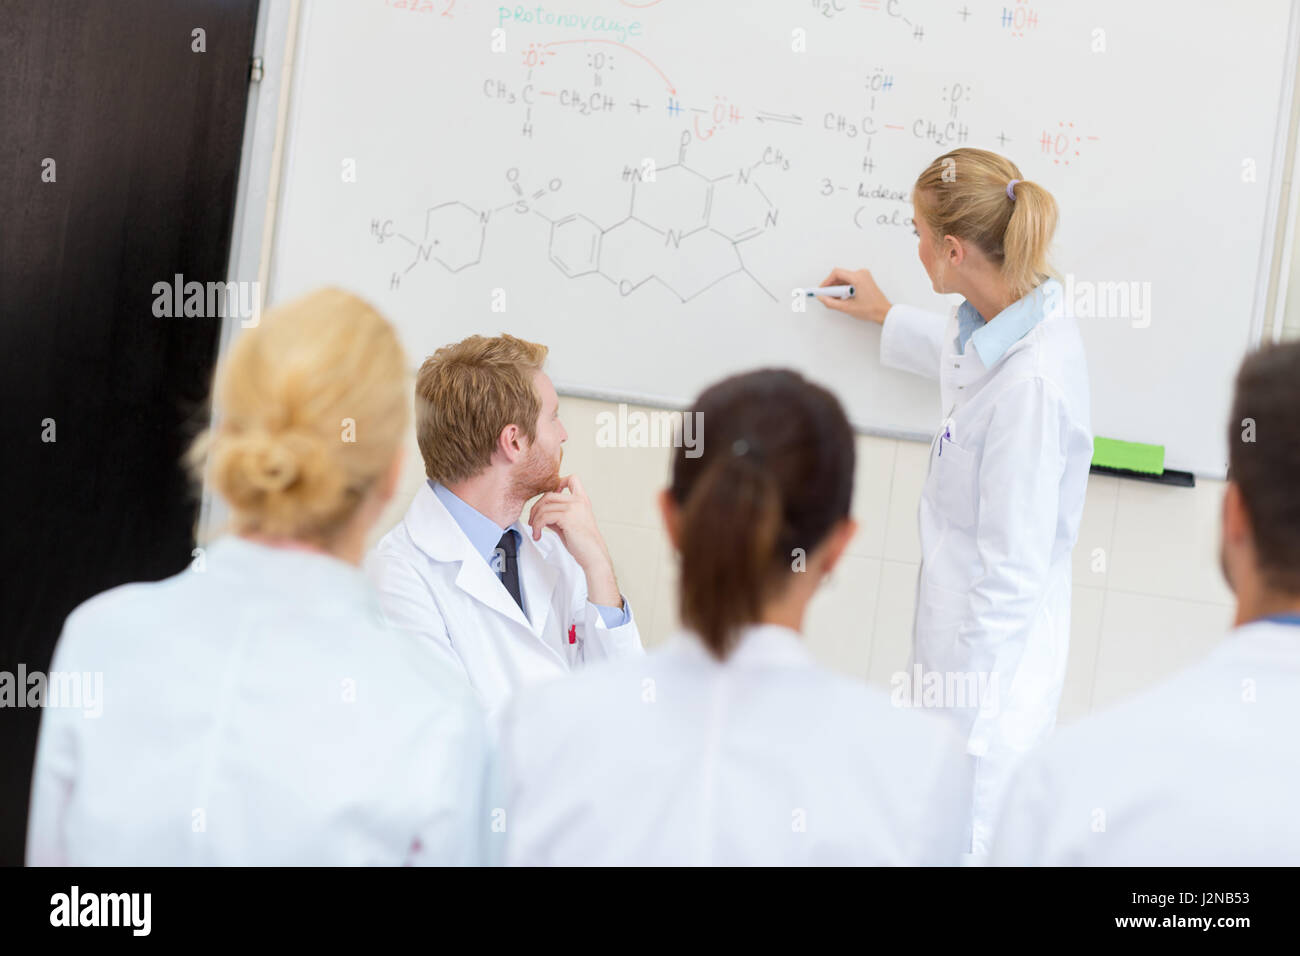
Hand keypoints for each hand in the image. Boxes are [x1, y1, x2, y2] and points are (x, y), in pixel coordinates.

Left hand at [527, 475, 620, 606]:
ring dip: (535, 520)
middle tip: (534, 522)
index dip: (559, 482)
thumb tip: (541, 514)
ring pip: (544, 506)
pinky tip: (538, 535)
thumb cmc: (584, 544)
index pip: (572, 479)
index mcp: (582, 501)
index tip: (549, 498)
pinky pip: (544, 517)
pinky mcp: (567, 517)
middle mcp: (578, 501)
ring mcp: (573, 507)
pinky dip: (537, 526)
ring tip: (536, 531)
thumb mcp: (569, 525)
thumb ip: (557, 516)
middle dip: (536, 508)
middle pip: (549, 495)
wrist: (593, 556)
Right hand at [816, 267, 891, 324]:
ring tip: (836, 299)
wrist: (884, 313)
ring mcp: (864, 276)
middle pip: (840, 275)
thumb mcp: (847, 308)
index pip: (836, 273)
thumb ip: (831, 303)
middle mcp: (861, 274)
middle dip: (831, 286)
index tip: (821, 289)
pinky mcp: (864, 280)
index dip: (826, 281)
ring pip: (844, 279)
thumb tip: (822, 298)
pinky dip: (844, 288)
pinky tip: (842, 298)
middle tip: (826, 296)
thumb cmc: (871, 310)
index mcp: (858, 278)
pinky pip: (850, 281)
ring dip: (837, 288)